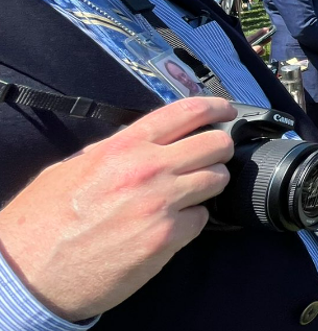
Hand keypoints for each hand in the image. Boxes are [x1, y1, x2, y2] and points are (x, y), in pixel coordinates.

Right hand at [0, 97, 234, 321]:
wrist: (28, 273)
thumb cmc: (44, 222)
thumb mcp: (73, 168)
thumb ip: (115, 151)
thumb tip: (145, 142)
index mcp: (123, 146)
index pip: (187, 111)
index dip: (215, 107)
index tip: (226, 111)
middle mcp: (147, 169)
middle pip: (216, 144)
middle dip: (219, 150)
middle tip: (211, 158)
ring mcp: (161, 203)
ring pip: (217, 179)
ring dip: (209, 185)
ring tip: (189, 194)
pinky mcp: (166, 238)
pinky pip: (202, 219)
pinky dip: (193, 222)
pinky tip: (171, 226)